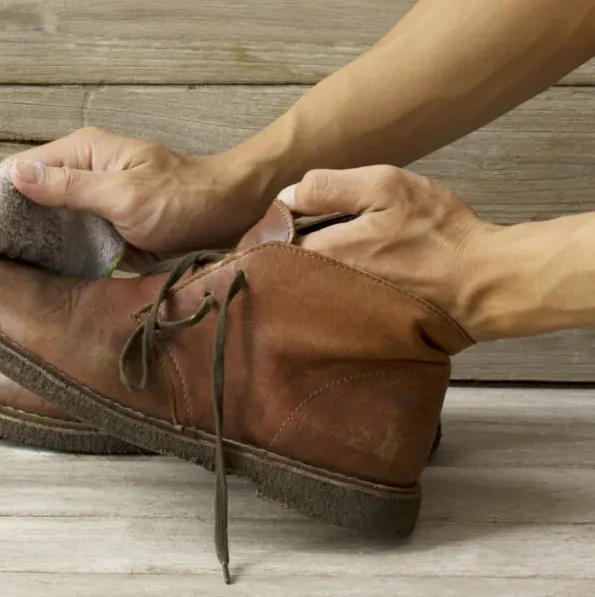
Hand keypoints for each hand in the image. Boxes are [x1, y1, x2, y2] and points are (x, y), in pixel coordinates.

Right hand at [0, 127, 268, 255]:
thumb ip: (70, 187)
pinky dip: (32, 251)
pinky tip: (8, 267)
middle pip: (18, 196)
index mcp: (80, 154)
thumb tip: (16, 174)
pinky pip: (58, 237)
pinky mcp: (99, 226)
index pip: (16, 174)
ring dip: (2, 237)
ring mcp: (87, 201)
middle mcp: (79, 173)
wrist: (228, 213)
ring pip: (34, 219)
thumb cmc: (185, 199)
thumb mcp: (126, 194)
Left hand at [280, 166, 496, 339]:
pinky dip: (328, 298)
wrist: (484, 285)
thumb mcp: (384, 188)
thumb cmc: (438, 234)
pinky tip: (349, 282)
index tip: (284, 220)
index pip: (267, 245)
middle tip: (305, 238)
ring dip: (305, 277)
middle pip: (279, 275)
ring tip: (331, 260)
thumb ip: (327, 188)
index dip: (270, 229)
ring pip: (301, 294)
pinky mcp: (356, 334)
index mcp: (319, 257)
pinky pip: (325, 313)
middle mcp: (318, 295)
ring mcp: (335, 319)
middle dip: (282, 257)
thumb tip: (284, 198)